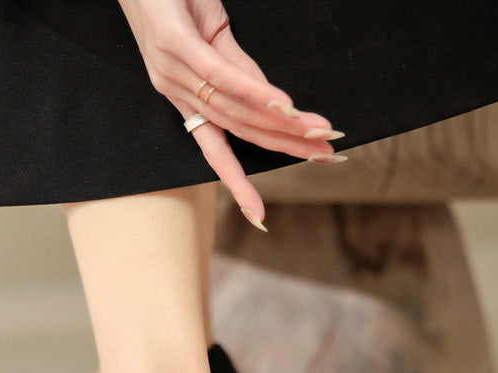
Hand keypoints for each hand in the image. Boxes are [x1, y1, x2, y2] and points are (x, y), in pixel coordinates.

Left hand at [116, 0, 344, 229]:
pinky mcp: (175, 44)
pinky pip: (221, 75)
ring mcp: (173, 72)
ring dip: (280, 126)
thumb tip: (269, 100)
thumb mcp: (210, 33)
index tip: (259, 215)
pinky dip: (255, 93)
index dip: (239, 180)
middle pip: (236, 131)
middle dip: (282, 149)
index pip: (218, 146)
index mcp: (183, 97)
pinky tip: (282, 106)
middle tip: (324, 157)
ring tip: (316, 135)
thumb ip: (236, 68)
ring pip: (234, 109)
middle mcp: (176, 93)